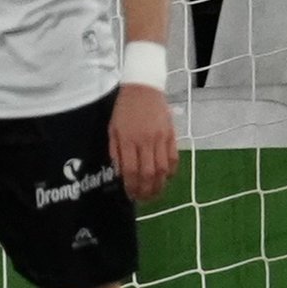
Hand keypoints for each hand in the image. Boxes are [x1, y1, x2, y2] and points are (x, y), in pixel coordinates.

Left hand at [108, 85, 177, 202]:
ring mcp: (161, 138)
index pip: (131, 170)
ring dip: (160, 185)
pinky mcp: (172, 135)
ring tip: (155, 194)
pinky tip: (166, 178)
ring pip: (163, 169)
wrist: (144, 88)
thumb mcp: (113, 129)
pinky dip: (171, 171)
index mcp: (128, 139)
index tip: (131, 195)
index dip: (131, 186)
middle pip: (149, 173)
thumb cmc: (124, 109)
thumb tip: (121, 173)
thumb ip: (115, 152)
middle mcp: (146, 141)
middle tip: (144, 199)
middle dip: (146, 190)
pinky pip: (174, 158)